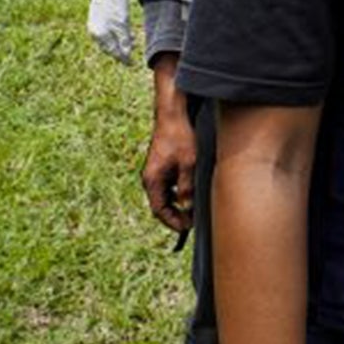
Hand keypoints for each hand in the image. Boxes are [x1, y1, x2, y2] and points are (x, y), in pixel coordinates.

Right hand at [87, 0, 134, 64]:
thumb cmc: (115, 4)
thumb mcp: (123, 24)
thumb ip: (124, 40)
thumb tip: (126, 54)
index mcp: (101, 36)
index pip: (114, 52)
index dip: (123, 58)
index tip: (131, 64)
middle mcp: (95, 33)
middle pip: (110, 47)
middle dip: (121, 49)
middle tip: (131, 51)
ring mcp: (94, 26)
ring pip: (108, 39)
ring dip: (119, 41)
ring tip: (130, 39)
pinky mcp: (96, 19)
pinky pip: (105, 32)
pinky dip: (114, 34)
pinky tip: (122, 31)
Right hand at [142, 86, 198, 232]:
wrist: (173, 114)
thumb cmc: (179, 136)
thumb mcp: (188, 163)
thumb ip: (187, 187)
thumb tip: (187, 207)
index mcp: (152, 180)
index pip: (159, 210)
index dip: (172, 221)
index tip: (186, 228)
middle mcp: (150, 178)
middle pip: (161, 205)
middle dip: (175, 215)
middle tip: (192, 222)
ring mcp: (155, 172)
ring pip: (165, 196)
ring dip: (177, 204)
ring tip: (193, 210)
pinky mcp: (162, 166)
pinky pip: (168, 186)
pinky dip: (178, 193)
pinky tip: (190, 193)